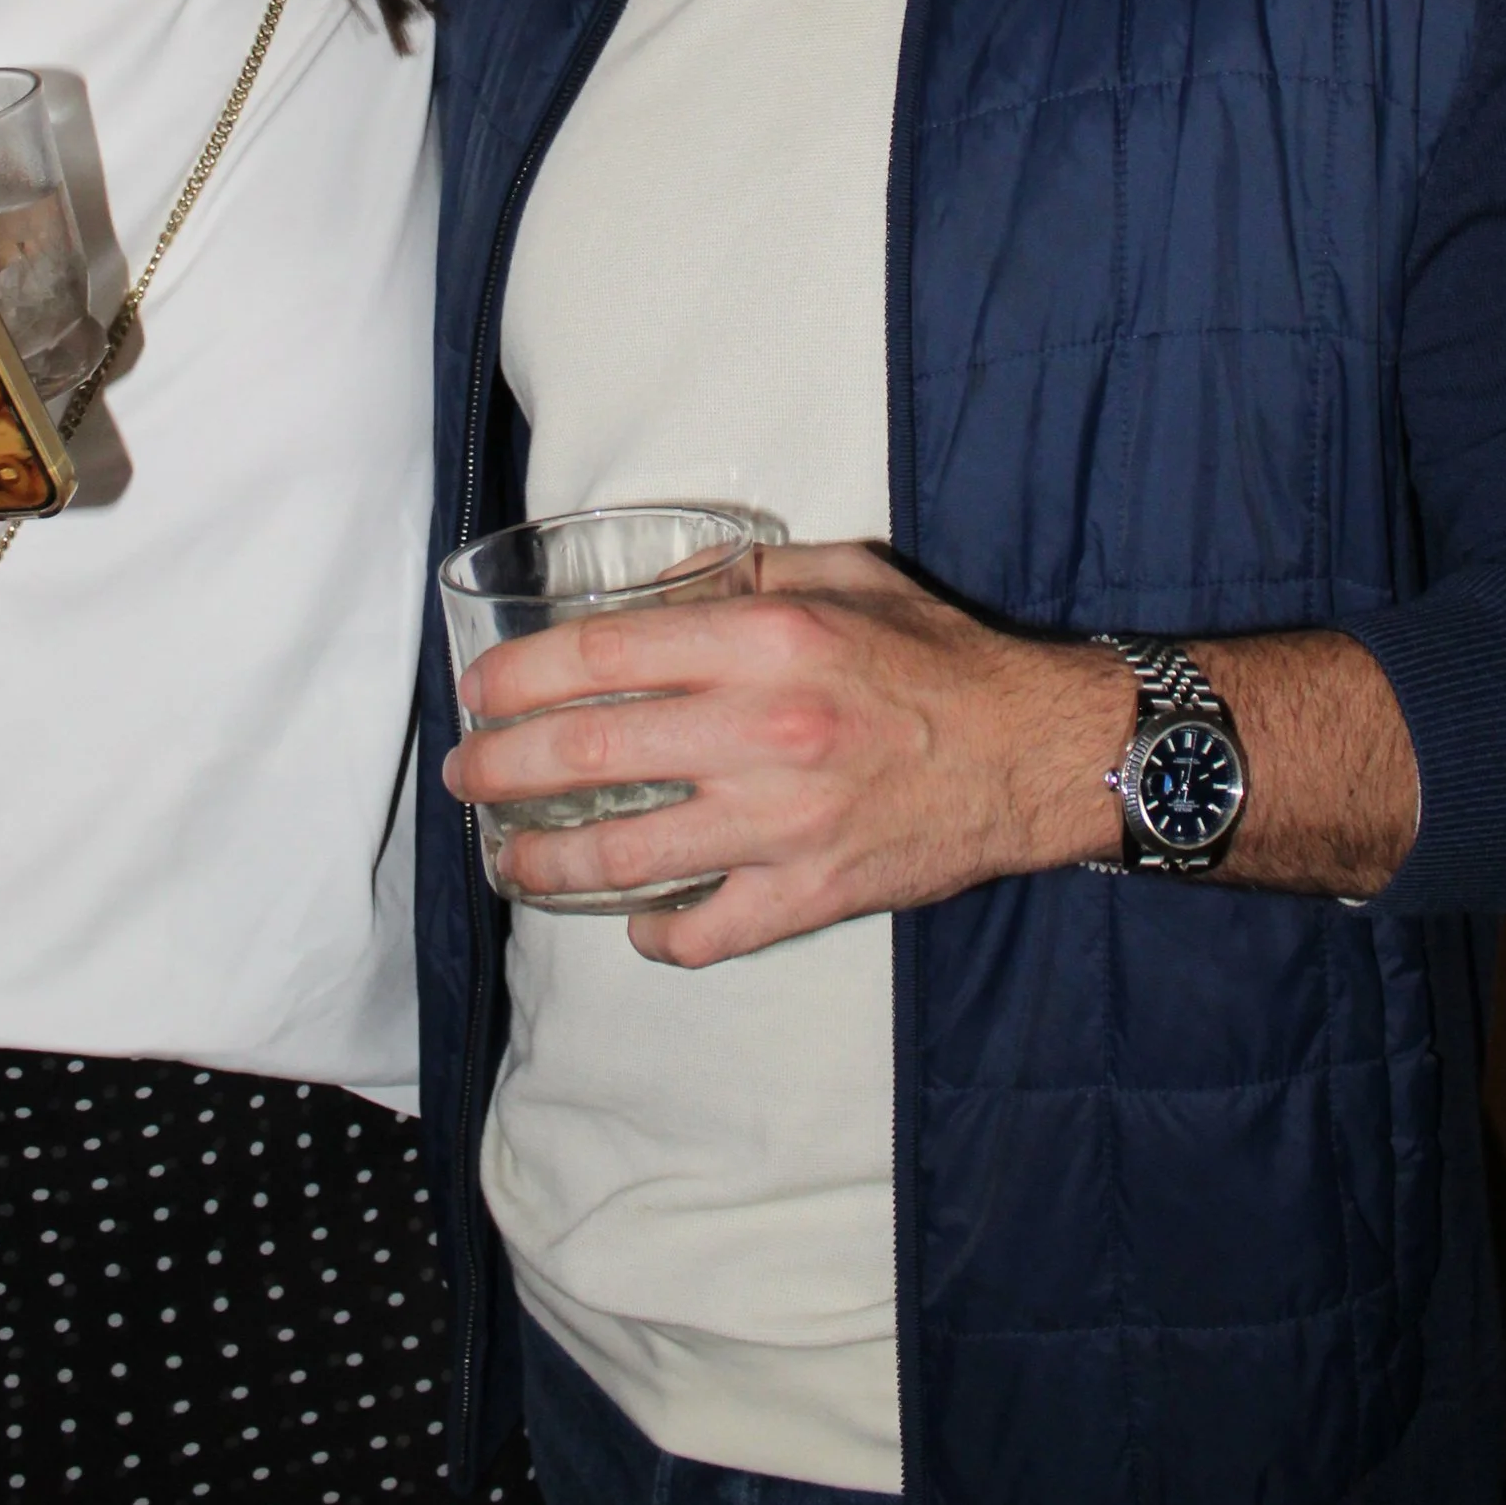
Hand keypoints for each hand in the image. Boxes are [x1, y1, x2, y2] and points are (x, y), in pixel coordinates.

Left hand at [443, 544, 1132, 965]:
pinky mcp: (812, 892)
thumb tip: (653, 591)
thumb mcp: (846, 572)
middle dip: (503, 767)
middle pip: (590, 751)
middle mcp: (765, 729)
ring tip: (509, 856)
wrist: (1037, 750)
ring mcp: (785, 822)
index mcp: (768, 638)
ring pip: (626, 853)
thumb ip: (745, 570)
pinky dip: (659, 934)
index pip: (603, 653)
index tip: (482, 690)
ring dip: (547, 860)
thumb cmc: (939, 656)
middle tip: (468, 775)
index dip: (521, 674)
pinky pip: (708, 930)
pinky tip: (636, 921)